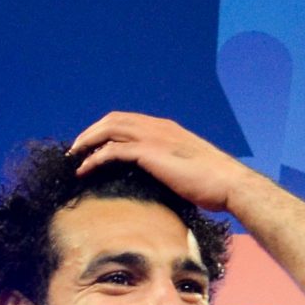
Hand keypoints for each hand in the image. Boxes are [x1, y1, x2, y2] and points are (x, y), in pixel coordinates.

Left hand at [68, 112, 251, 214]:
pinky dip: (94, 158)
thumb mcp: (192, 169)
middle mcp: (157, 127)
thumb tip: (166, 181)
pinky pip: (112, 150)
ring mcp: (153, 137)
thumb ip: (174, 166)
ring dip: (87, 141)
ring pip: (108, 130)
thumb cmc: (217, 184)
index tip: (96, 144)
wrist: (230, 185)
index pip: (129, 120)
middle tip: (77, 149)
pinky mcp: (149, 153)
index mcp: (167, 129)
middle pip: (112, 120)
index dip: (108, 130)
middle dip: (91, 132)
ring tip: (73, 157)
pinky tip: (84, 169)